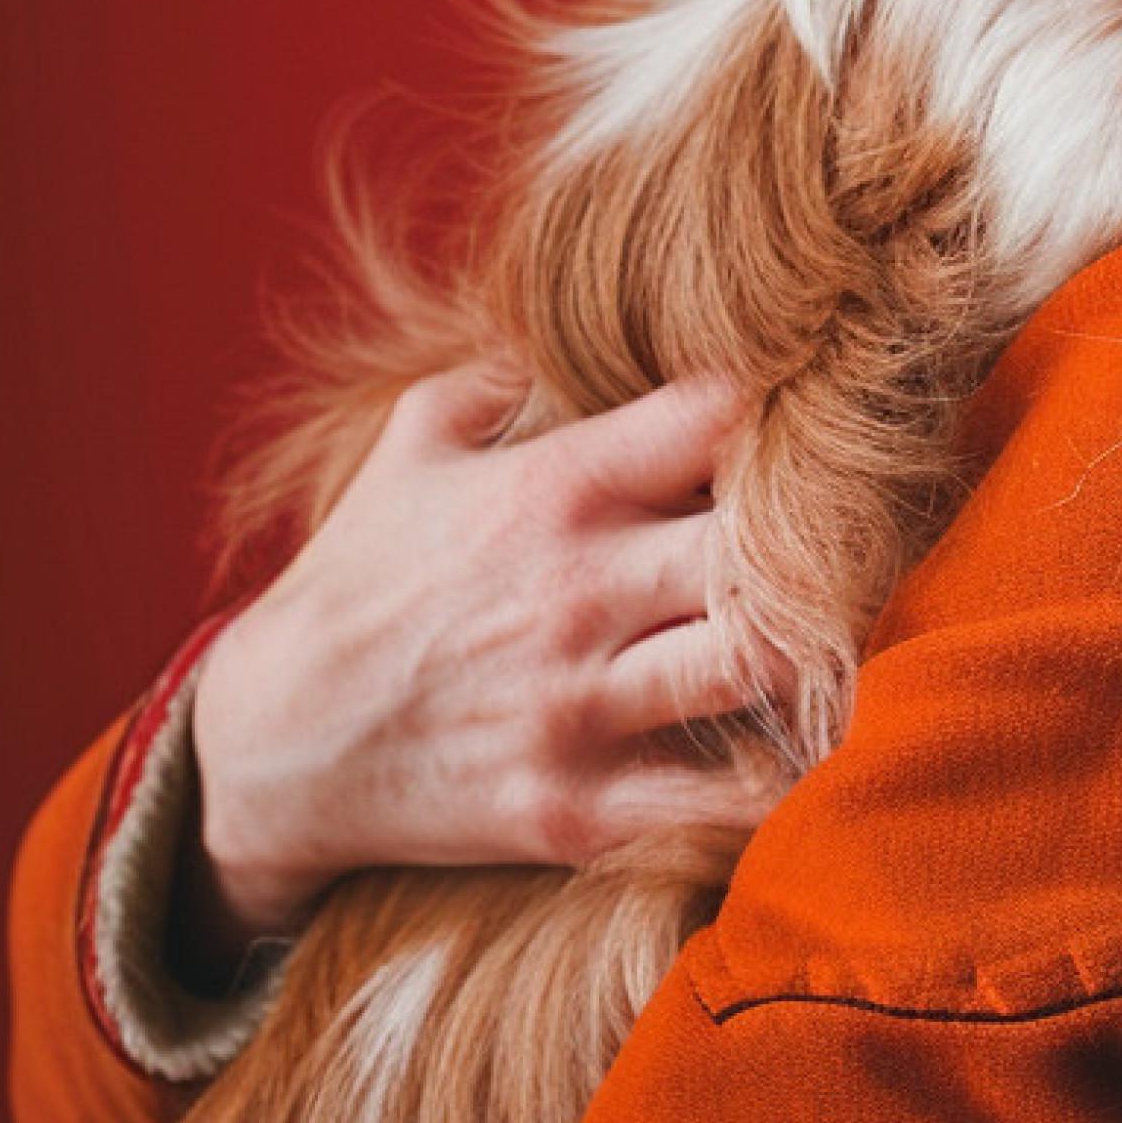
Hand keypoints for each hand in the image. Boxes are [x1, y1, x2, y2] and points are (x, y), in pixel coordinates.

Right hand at [175, 366, 792, 974]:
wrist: (268, 750)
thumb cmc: (357, 583)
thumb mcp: (410, 451)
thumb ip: (498, 374)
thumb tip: (565, 315)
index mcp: (552, 491)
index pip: (718, 417)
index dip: (781, 413)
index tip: (804, 429)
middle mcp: (579, 590)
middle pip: (769, 540)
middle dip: (829, 533)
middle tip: (853, 541)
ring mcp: (581, 704)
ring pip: (765, 659)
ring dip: (815, 645)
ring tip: (830, 634)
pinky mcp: (578, 807)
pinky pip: (724, 793)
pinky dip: (776, 769)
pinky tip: (787, 742)